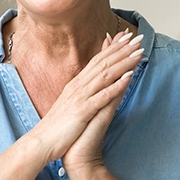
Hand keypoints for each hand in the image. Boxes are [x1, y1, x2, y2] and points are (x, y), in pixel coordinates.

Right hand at [30, 30, 142, 163]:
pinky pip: (103, 95)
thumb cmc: (58, 127)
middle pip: (103, 63)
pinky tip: (129, 76)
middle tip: (138, 38)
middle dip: (122, 49)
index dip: (113, 47)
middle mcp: (78, 86)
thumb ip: (83, 90)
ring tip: (139, 52)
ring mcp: (80, 97)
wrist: (41, 143)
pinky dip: (117, 85)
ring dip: (123, 62)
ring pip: (105, 75)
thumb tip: (93, 81)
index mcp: (76, 84)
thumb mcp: (71, 104)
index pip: (97, 60)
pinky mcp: (82, 110)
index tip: (127, 36)